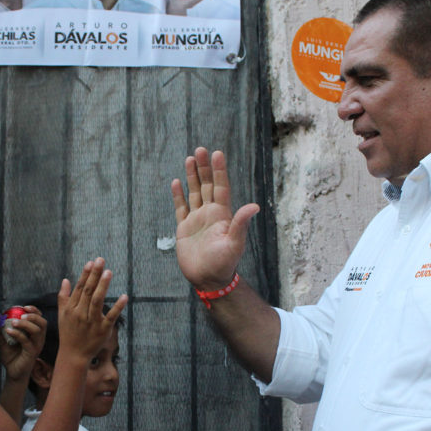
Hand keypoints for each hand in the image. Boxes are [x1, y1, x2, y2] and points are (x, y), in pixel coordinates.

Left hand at [0, 305, 45, 381]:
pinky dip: (17, 334)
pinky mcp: (31, 353)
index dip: (35, 311)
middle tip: (21, 315)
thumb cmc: (11, 357)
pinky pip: (26, 341)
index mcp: (35, 334)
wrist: (12, 372)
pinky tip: (8, 331)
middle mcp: (38, 339)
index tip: (24, 307)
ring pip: (37, 331)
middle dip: (33, 316)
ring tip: (13, 322)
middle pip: (43, 323)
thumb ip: (0, 330)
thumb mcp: (4, 341)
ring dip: (25, 324)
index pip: (40, 319)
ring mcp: (36, 346)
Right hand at [57, 258, 127, 359]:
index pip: (80, 288)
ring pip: (98, 301)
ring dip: (103, 286)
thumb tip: (65, 279)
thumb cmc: (68, 333)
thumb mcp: (62, 315)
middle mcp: (81, 313)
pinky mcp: (103, 330)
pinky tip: (124, 296)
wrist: (74, 355)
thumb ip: (63, 297)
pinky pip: (111, 317)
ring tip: (109, 272)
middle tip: (101, 260)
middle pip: (89, 291)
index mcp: (72, 308)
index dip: (85, 275)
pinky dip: (118, 306)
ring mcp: (92, 322)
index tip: (91, 262)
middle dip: (94, 275)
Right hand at [170, 147, 259, 289]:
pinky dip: (178, 195)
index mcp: (222, 215)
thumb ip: (241, 224)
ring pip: (194, 193)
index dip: (219, 171)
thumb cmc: (224, 264)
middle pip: (207, 185)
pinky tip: (176, 182)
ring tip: (190, 159)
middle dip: (204, 168)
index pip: (221, 187)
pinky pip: (181, 207)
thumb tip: (254, 206)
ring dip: (192, 176)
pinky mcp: (184, 228)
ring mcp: (196, 220)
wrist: (208, 280)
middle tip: (200, 150)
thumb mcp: (234, 244)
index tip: (217, 153)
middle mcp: (210, 214)